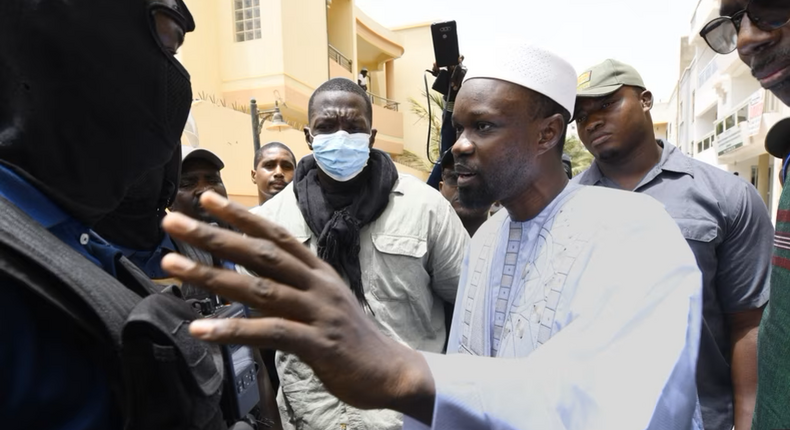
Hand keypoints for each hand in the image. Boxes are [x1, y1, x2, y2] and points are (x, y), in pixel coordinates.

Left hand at [160, 192, 435, 421]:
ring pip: (260, 288)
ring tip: (173, 264)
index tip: (206, 198)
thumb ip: (290, 286)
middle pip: (261, 253)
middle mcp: (318, 284)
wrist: (391, 371)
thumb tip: (252, 276)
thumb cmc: (350, 337)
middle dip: (214, 234)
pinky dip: (233, 330)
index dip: (241, 215)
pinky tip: (202, 329)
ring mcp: (319, 312)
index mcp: (317, 271)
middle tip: (172, 219)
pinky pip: (270, 333)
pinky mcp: (319, 343)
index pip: (275, 234)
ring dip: (212, 275)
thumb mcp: (322, 301)